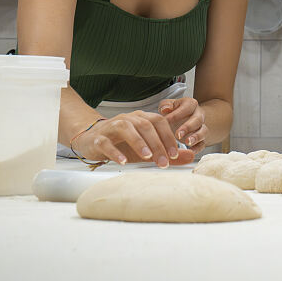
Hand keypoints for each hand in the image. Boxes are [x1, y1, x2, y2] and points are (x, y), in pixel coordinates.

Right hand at [73, 110, 194, 167]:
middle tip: (164, 161)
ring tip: (147, 157)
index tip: (175, 154)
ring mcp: (111, 127)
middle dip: (157, 143)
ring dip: (138, 142)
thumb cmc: (121, 144)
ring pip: (126, 129)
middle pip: (145, 125)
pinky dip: (115, 152)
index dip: (168, 137)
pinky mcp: (98, 139)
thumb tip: (191, 157)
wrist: (91, 141)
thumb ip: (167, 153)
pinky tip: (123, 162)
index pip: (159, 122)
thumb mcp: (147, 150)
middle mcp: (127, 119)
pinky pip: (106, 143)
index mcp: (141, 119)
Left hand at [159, 97, 207, 154]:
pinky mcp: (202, 139)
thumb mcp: (169, 105)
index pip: (186, 107)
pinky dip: (197, 148)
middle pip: (197, 120)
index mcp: (191, 104)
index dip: (176, 114)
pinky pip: (202, 144)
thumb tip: (165, 109)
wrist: (187, 118)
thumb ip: (166, 105)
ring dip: (196, 137)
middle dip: (188, 127)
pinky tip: (190, 152)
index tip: (166, 121)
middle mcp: (199, 115)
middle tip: (178, 134)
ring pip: (203, 131)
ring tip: (187, 142)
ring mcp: (201, 127)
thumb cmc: (174, 112)